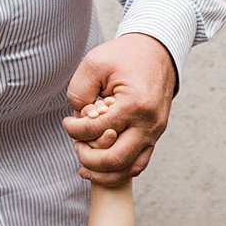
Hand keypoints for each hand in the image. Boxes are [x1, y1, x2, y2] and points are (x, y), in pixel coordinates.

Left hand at [61, 33, 175, 187]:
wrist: (157, 52)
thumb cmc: (126, 56)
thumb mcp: (95, 64)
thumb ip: (80, 91)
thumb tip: (78, 120)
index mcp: (133, 105)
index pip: (96, 130)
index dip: (74, 130)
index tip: (68, 122)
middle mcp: (148, 124)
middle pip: (115, 159)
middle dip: (88, 159)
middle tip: (77, 146)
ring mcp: (155, 132)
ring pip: (129, 169)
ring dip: (104, 173)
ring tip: (86, 165)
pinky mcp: (155, 136)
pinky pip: (138, 164)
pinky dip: (119, 170)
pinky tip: (102, 167)